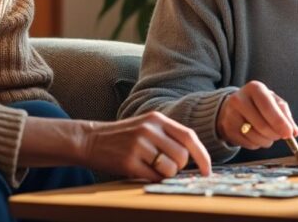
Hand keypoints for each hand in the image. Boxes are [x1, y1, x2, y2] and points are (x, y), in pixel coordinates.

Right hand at [81, 112, 211, 180]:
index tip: (207, 171)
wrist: (90, 139)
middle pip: (182, 156)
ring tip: (151, 167)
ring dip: (166, 174)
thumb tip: (195, 158)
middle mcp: (149, 129)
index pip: (189, 137)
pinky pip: (154, 177)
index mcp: (156, 119)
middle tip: (165, 165)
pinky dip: (153, 179)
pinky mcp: (128, 162)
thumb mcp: (146, 126)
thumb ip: (168, 136)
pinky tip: (142, 171)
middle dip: (179, 167)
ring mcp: (138, 145)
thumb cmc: (123, 136)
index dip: (203, 156)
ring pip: (170, 169)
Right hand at [216, 81, 297, 148]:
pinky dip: (257, 144)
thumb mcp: (274, 102)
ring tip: (269, 135)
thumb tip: (294, 132)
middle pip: (262, 125)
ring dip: (267, 141)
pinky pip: (249, 144)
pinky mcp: (228, 129)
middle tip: (280, 136)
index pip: (268, 107)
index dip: (280, 122)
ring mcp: (231, 115)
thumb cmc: (260, 104)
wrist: (235, 107)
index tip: (289, 134)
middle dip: (275, 135)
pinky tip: (257, 136)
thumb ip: (286, 115)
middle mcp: (239, 99)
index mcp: (254, 88)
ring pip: (256, 137)